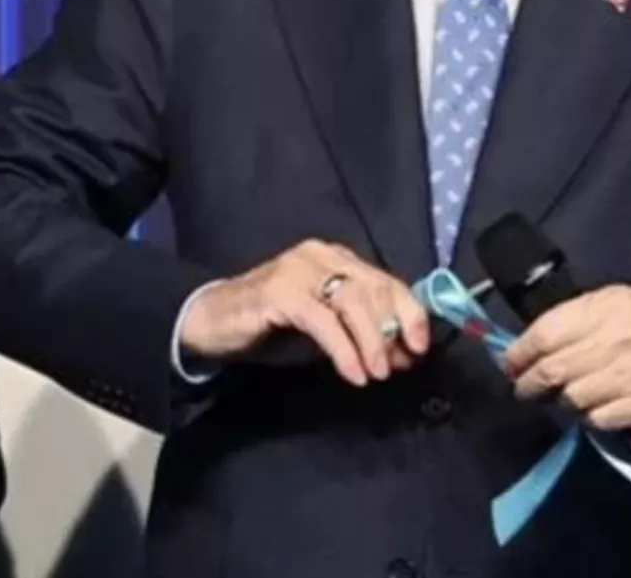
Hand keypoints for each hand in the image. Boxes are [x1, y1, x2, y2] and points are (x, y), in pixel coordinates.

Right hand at [177, 239, 429, 386]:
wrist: (209, 321)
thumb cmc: (271, 325)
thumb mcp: (325, 327)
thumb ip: (361, 331)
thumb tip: (403, 354)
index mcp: (339, 259)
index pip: (387, 280)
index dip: (410, 313)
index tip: (421, 346)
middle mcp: (322, 256)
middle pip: (375, 288)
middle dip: (393, 330)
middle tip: (399, 365)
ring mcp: (299, 269)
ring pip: (353, 302)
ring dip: (372, 341)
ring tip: (378, 372)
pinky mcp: (279, 290)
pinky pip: (323, 320)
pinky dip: (343, 349)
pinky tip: (353, 373)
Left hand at [503, 287, 630, 429]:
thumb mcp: (620, 300)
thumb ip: (580, 318)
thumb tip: (535, 343)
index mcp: (606, 307)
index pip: (544, 333)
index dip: (519, 353)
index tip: (511, 364)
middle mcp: (615, 339)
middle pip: (551, 371)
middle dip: (529, 384)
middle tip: (525, 389)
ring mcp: (630, 375)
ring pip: (571, 398)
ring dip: (562, 401)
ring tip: (566, 397)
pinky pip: (597, 419)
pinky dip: (589, 416)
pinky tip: (595, 407)